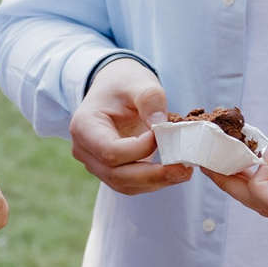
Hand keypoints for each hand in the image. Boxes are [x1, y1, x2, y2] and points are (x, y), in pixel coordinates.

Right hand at [70, 58, 189, 194]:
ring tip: (183, 171)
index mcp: (84, 127)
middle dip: (152, 175)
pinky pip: (131, 183)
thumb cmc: (123, 83)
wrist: (114, 88)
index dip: (140, 149)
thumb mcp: (138, 82)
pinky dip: (153, 180)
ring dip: (156, 181)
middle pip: (116, 175)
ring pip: (124, 185)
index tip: (162, 135)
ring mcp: (96, 163)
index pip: (110, 151)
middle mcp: (84, 150)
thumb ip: (150, 100)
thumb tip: (162, 129)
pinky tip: (173, 170)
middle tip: (184, 169)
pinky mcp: (111, 170)